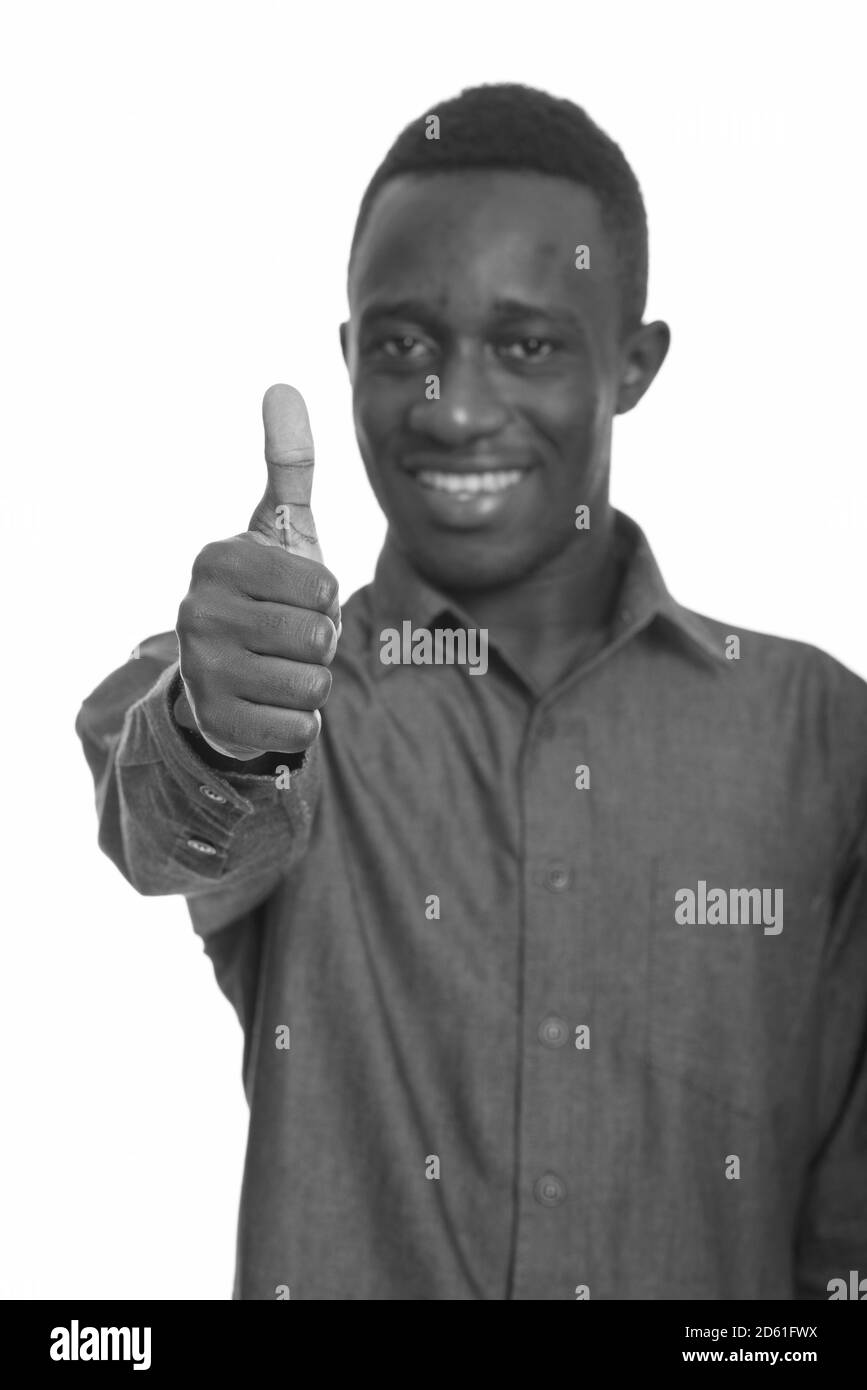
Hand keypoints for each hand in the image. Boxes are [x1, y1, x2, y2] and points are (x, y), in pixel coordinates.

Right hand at [175, 384, 339, 759]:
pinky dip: (298, 720)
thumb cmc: (266, 594)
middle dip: (320, 643)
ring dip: (311, 682)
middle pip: (318, 638)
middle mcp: (197, 612)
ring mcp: (201, 670)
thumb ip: (288, 466)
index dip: (324, 598)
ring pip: (313, 685)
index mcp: (218, 560)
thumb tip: (282, 386)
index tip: (292, 597)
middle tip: (287, 638)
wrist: (225, 675)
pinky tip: (268, 704)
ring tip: (278, 669)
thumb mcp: (279, 531)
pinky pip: (300, 727)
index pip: (322, 585)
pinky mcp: (216, 722)